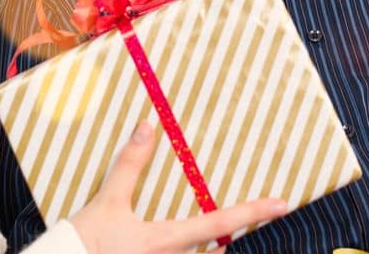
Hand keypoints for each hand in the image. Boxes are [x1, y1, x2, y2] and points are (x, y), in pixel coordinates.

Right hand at [67, 121, 289, 253]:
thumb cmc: (85, 243)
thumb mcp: (107, 202)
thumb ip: (129, 166)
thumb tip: (148, 127)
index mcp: (165, 240)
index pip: (220, 223)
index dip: (254, 211)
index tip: (282, 203)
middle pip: (214, 248)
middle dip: (228, 233)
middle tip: (252, 213)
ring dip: (204, 243)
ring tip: (216, 228)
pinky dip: (182, 248)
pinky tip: (164, 239)